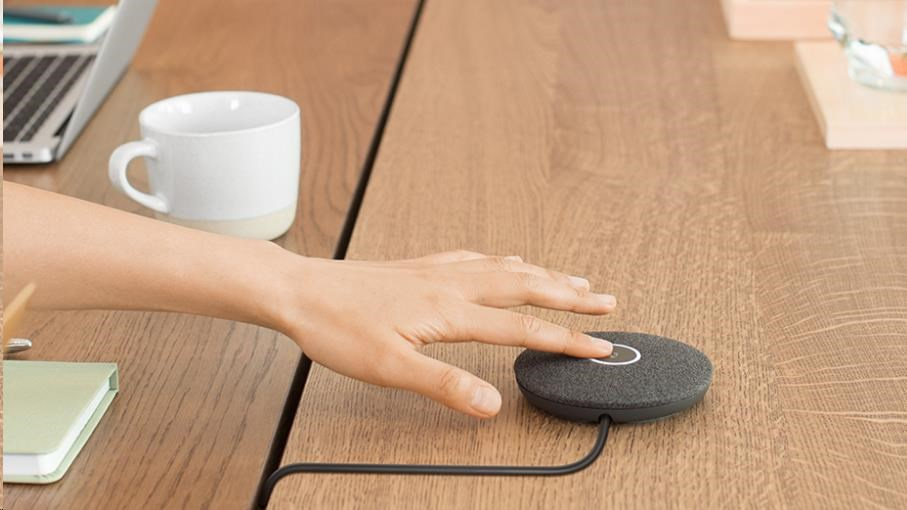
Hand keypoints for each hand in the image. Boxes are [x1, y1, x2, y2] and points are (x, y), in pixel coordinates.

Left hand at [270, 250, 616, 418]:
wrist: (299, 290)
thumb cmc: (337, 328)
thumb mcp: (389, 367)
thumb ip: (444, 384)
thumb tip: (492, 404)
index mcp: (450, 310)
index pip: (523, 327)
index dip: (565, 339)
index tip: (600, 347)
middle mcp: (450, 284)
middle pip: (525, 285)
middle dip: (570, 296)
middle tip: (606, 302)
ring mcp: (435, 272)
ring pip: (504, 268)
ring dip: (543, 274)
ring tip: (572, 279)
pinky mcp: (418, 268)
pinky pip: (473, 258)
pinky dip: (501, 260)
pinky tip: (502, 260)